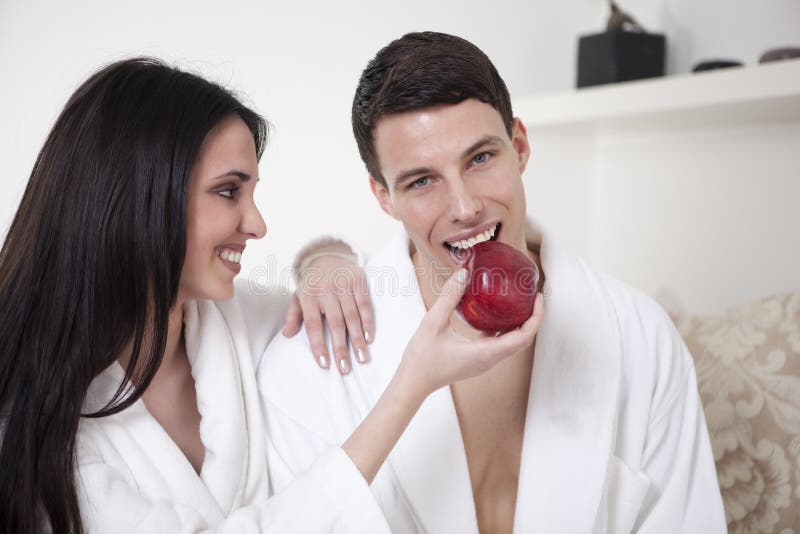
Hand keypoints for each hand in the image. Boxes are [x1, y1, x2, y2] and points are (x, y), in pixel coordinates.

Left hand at [282, 254, 373, 373]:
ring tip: (362, 358)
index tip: (324, 364)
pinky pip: (365, 304)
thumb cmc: (312, 285)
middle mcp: (326, 289)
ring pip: (352, 315)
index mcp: (308, 295)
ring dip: (358, 339)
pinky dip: (368, 321)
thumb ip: (293, 315)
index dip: (318, 345)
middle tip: (345, 368)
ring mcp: (343, 284)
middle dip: (340, 347)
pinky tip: (369, 338)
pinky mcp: (358, 281)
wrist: (328, 257)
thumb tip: (287, 335)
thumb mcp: (298, 297)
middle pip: (335, 322)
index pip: (312, 324)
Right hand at [400, 269, 543, 395]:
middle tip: (533, 295)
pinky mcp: (477, 361)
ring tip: (519, 302)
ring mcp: (484, 362)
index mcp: (485, 353)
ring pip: (511, 343)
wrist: (412, 383)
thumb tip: (464, 272)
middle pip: (522, 340)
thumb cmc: (421, 359)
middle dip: (532, 318)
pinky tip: (494, 314)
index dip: (536, 317)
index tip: (538, 297)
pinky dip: (503, 329)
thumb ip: (449, 297)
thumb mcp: (433, 323)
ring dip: (520, 324)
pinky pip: (498, 344)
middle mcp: (489, 360)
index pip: (523, 336)